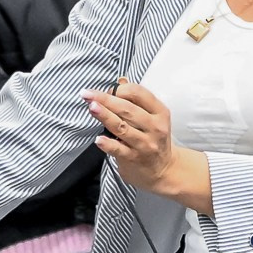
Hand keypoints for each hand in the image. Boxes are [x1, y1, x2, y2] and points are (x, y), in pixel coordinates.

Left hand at [86, 81, 209, 208]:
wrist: (164, 170)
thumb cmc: (153, 138)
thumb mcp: (152, 117)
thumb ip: (136, 100)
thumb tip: (120, 81)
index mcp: (160, 112)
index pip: (139, 94)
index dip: (120, 89)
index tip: (106, 89)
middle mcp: (154, 127)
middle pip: (128, 109)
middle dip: (106, 99)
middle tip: (87, 94)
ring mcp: (145, 144)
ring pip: (122, 127)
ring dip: (105, 116)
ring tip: (92, 107)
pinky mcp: (134, 159)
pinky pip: (119, 150)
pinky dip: (108, 144)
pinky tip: (98, 139)